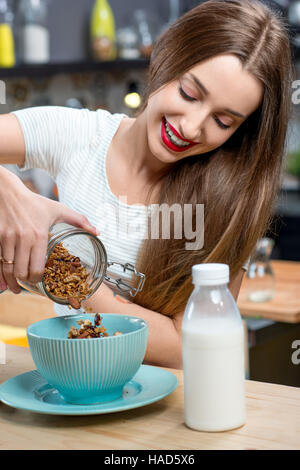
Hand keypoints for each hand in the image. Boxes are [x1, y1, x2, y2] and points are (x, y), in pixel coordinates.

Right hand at [0, 167, 98, 293]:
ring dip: (12, 282)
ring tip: (16, 288)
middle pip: (21, 272)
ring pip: (7, 269)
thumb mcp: (58, 209)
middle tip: (29, 284)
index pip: (37, 267)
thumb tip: (97, 232)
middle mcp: (22, 238)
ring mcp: (7, 239)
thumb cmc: (34, 202)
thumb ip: (79, 221)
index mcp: (39, 235)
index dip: (38, 278)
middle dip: (26, 282)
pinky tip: (3, 284)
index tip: (39, 280)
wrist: (7, 192)